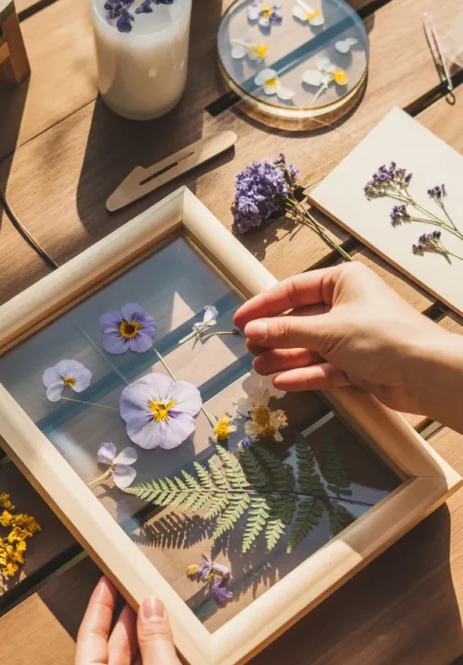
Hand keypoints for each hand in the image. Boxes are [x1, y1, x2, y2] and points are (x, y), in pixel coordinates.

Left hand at [71, 577, 222, 664]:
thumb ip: (154, 636)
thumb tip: (149, 603)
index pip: (89, 638)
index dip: (101, 606)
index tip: (107, 579)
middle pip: (105, 652)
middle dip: (123, 622)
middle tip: (135, 589)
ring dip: (139, 641)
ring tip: (152, 610)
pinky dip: (148, 661)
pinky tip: (163, 644)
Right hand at [233, 262, 455, 414]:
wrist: (425, 372)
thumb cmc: (380, 337)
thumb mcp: (327, 330)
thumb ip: (286, 330)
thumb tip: (252, 329)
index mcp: (343, 282)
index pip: (294, 289)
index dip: (264, 305)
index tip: (240, 321)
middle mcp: (347, 306)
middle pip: (300, 319)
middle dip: (274, 335)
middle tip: (248, 348)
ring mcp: (352, 337)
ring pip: (310, 346)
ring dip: (285, 357)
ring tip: (259, 368)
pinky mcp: (358, 365)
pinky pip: (324, 367)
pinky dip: (304, 374)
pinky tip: (282, 381)